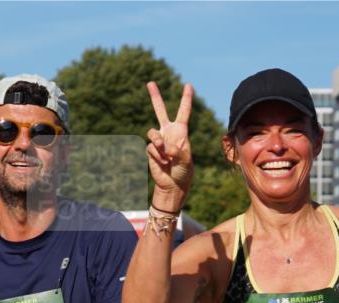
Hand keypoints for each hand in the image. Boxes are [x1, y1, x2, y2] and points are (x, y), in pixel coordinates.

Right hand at [146, 82, 193, 201]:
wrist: (172, 184)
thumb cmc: (184, 171)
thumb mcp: (186, 160)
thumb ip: (176, 150)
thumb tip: (163, 145)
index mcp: (181, 132)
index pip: (184, 112)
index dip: (186, 98)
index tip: (188, 85)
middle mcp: (168, 132)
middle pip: (160, 111)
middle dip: (155, 97)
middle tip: (150, 82)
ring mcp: (158, 141)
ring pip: (152, 133)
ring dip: (157, 143)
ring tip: (165, 153)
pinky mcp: (150, 150)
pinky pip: (150, 147)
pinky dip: (157, 155)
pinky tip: (163, 162)